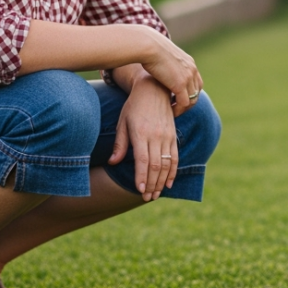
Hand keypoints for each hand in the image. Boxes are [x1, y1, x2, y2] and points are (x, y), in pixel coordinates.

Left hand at [108, 76, 176, 200]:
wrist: (153, 90)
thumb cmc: (134, 106)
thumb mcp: (122, 122)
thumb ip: (120, 144)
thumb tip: (113, 162)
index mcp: (141, 133)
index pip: (142, 160)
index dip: (142, 176)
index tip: (140, 190)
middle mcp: (156, 136)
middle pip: (156, 165)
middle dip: (151, 184)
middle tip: (147, 197)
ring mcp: (167, 136)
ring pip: (167, 164)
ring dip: (162, 181)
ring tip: (156, 194)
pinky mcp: (173, 136)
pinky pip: (175, 157)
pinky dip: (173, 172)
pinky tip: (168, 183)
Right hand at [137, 29, 202, 115]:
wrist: (148, 46)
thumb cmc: (148, 48)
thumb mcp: (161, 55)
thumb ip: (165, 62)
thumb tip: (158, 65)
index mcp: (189, 63)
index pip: (196, 82)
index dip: (188, 92)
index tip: (176, 98)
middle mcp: (192, 70)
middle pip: (197, 92)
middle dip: (187, 102)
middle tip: (175, 108)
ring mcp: (188, 78)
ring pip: (192, 100)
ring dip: (183, 108)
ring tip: (172, 112)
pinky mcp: (180, 85)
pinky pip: (184, 103)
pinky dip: (178, 110)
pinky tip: (169, 111)